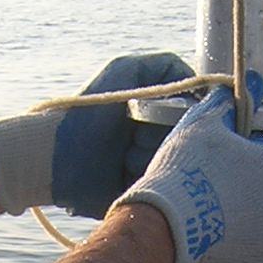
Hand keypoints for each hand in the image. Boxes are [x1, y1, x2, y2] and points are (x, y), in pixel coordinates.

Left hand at [52, 52, 195, 216]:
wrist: (56, 155)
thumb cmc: (89, 108)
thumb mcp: (126, 70)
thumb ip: (166, 67)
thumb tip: (206, 88)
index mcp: (163, 117)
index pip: (199, 118)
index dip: (192, 117)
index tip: (178, 116)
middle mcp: (162, 143)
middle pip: (192, 144)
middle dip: (168, 137)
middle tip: (135, 135)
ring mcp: (153, 171)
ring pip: (179, 168)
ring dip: (152, 158)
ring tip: (125, 156)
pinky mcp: (144, 196)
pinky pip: (164, 193)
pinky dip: (147, 180)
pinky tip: (124, 172)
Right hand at [115, 87, 262, 262]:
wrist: (164, 229)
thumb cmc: (183, 172)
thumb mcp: (201, 123)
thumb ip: (226, 104)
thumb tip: (242, 87)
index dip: (246, 148)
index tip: (222, 157)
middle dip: (251, 183)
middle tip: (216, 186)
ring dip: (246, 214)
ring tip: (212, 213)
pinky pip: (254, 249)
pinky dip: (239, 245)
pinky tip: (215, 237)